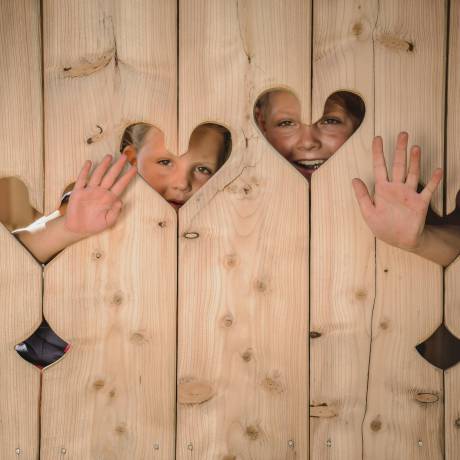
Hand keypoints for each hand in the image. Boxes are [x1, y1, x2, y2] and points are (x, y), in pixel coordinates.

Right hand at [64, 154, 136, 235]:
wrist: (78, 228)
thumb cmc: (95, 224)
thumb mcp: (108, 221)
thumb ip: (115, 212)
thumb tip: (120, 202)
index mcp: (109, 199)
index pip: (121, 185)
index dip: (127, 177)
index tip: (135, 168)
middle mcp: (101, 192)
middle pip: (111, 176)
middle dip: (118, 166)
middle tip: (125, 156)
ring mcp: (89, 191)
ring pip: (98, 175)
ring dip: (103, 166)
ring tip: (109, 156)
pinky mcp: (78, 192)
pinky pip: (82, 179)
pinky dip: (85, 171)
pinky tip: (89, 163)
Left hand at [352, 132, 442, 250]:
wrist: (401, 240)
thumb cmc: (383, 227)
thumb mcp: (368, 213)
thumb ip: (361, 196)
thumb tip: (354, 179)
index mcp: (382, 190)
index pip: (379, 167)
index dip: (378, 152)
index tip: (377, 138)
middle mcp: (396, 188)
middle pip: (398, 164)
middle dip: (400, 149)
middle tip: (402, 134)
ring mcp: (409, 193)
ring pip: (412, 173)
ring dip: (415, 161)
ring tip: (415, 147)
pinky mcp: (420, 202)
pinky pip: (428, 189)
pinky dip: (433, 180)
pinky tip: (437, 170)